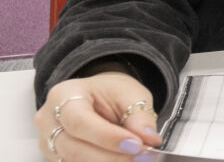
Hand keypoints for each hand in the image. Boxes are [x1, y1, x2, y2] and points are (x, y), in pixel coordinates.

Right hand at [34, 72, 161, 161]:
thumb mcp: (130, 94)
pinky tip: (122, 161)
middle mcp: (49, 121)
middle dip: (111, 157)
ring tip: (137, 160)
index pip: (79, 121)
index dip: (107, 137)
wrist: (98, 97)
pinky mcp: (56, 158)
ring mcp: (48, 142)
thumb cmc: (110, 93)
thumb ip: (139, 115)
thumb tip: (149, 138)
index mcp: (63, 95)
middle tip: (142, 157)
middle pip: (74, 148)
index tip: (136, 145)